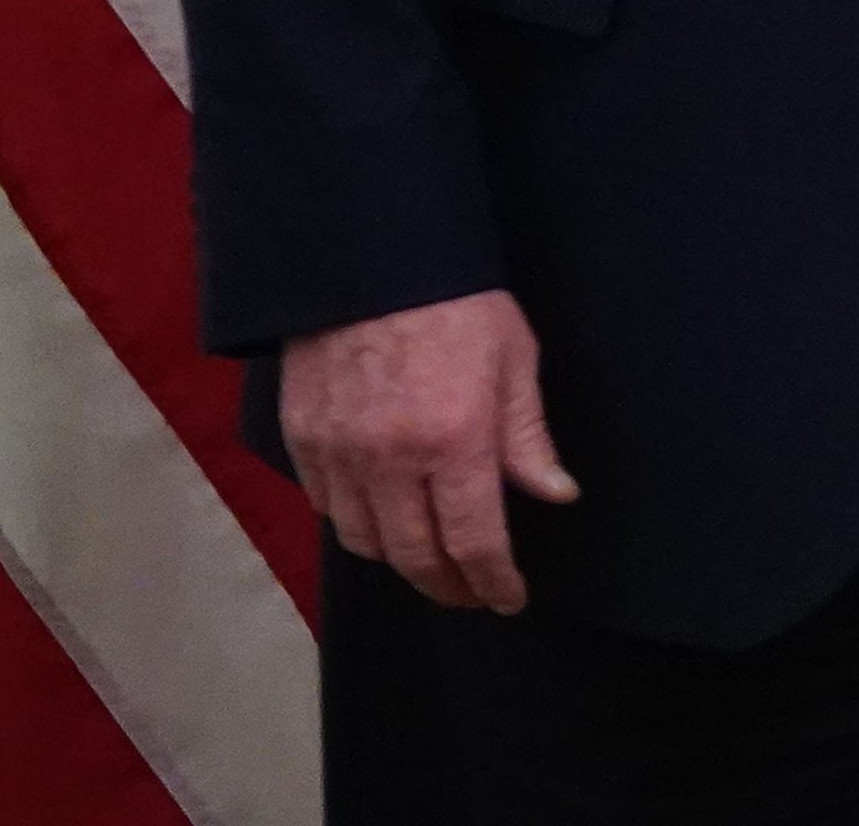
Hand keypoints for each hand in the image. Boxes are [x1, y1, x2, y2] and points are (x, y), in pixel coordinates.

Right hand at [279, 289, 576, 613]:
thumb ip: (529, 437)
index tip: (509, 600)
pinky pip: (327, 508)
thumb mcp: (515, 359)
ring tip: (431, 562)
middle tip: (471, 593)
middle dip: (448, 586)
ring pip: (365, 542)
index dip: (493, 581)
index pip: (474, 540)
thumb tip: (556, 494)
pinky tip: (382, 520)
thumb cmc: (458, 302)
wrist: (369, 258)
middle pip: (414, 556)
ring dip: (401, 562)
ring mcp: (338, 454)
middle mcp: (390, 460)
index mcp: (454, 440)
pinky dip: (356, 525)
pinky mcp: (302, 440)